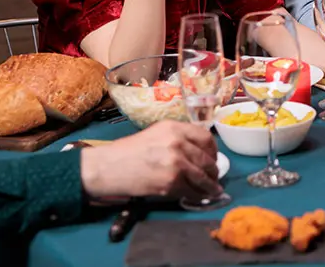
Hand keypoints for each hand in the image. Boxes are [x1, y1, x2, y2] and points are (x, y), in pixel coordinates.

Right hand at [81, 121, 219, 199]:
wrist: (109, 167)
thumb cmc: (128, 151)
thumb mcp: (156, 134)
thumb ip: (178, 139)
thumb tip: (199, 153)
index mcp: (174, 128)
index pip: (205, 137)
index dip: (214, 150)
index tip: (214, 158)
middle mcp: (177, 143)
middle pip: (206, 159)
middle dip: (214, 171)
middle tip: (215, 177)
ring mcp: (176, 163)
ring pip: (202, 177)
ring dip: (210, 186)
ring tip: (214, 190)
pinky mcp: (171, 182)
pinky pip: (191, 190)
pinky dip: (197, 195)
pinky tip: (199, 196)